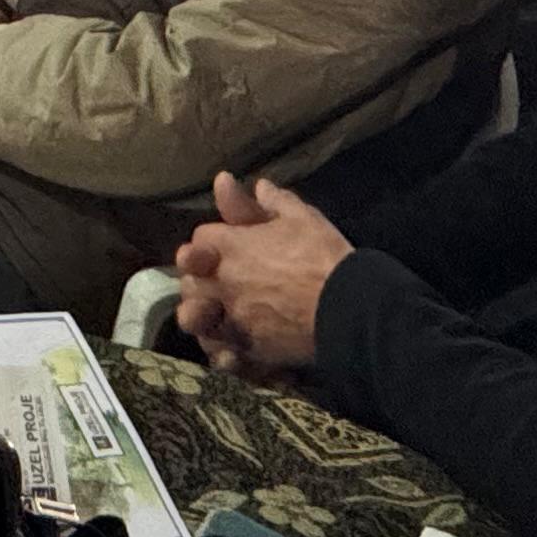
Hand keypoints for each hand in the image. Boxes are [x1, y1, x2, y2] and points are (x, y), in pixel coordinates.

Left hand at [170, 172, 349, 378]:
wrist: (347, 307)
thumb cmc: (324, 256)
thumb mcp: (301, 217)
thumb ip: (271, 201)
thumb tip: (251, 184)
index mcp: (229, 246)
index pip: (199, 239)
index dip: (211, 244)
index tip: (228, 248)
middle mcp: (221, 282)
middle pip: (189, 279)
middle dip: (199, 279)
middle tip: (220, 282)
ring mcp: (230, 317)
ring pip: (193, 318)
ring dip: (200, 315)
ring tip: (217, 316)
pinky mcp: (246, 348)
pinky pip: (218, 352)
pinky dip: (220, 351)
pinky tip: (231, 349)